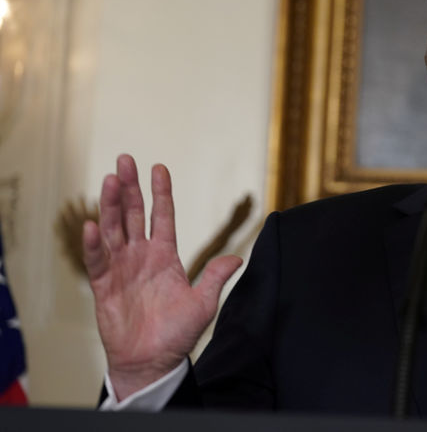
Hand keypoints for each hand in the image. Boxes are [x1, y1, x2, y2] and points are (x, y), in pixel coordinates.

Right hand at [83, 154, 242, 400]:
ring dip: (111, 205)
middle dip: (131, 187)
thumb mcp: (203, 303)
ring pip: (114, 229)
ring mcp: (121, 268)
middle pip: (134, 215)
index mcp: (165, 256)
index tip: (159, 167)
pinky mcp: (103, 285)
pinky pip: (97, 260)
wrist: (153, 361)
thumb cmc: (177, 334)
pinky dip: (94, 243)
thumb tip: (238, 257)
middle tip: (125, 160)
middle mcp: (141, 256)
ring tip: (111, 179)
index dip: (161, 193)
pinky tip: (93, 223)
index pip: (163, 217)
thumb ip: (215, 277)